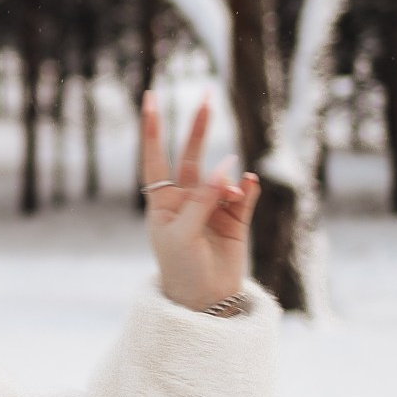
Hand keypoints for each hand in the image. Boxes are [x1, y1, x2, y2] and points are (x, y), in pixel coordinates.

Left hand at [138, 91, 257, 310]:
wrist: (205, 299)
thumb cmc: (181, 268)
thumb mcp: (183, 234)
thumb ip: (202, 200)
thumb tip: (224, 166)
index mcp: (163, 202)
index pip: (155, 158)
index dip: (152, 130)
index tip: (149, 98)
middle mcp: (187, 199)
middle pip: (192, 154)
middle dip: (198, 127)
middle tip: (207, 96)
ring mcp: (211, 206)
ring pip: (221, 176)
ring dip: (226, 181)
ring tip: (230, 195)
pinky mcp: (235, 218)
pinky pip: (242, 194)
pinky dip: (245, 187)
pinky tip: (247, 182)